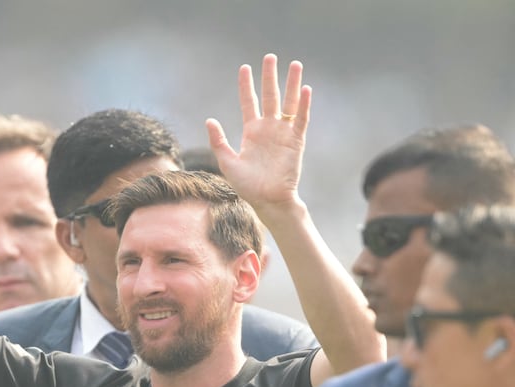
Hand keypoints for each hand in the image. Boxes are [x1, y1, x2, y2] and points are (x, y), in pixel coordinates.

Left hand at [206, 54, 310, 216]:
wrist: (267, 201)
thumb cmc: (247, 186)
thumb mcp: (227, 162)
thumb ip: (218, 141)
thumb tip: (209, 120)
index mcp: (251, 132)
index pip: (248, 102)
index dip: (246, 85)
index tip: (245, 68)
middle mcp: (268, 129)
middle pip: (269, 96)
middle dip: (269, 77)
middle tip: (270, 57)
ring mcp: (283, 134)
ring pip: (288, 103)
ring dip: (291, 84)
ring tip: (295, 64)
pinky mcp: (296, 142)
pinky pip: (301, 120)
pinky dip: (303, 105)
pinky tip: (304, 89)